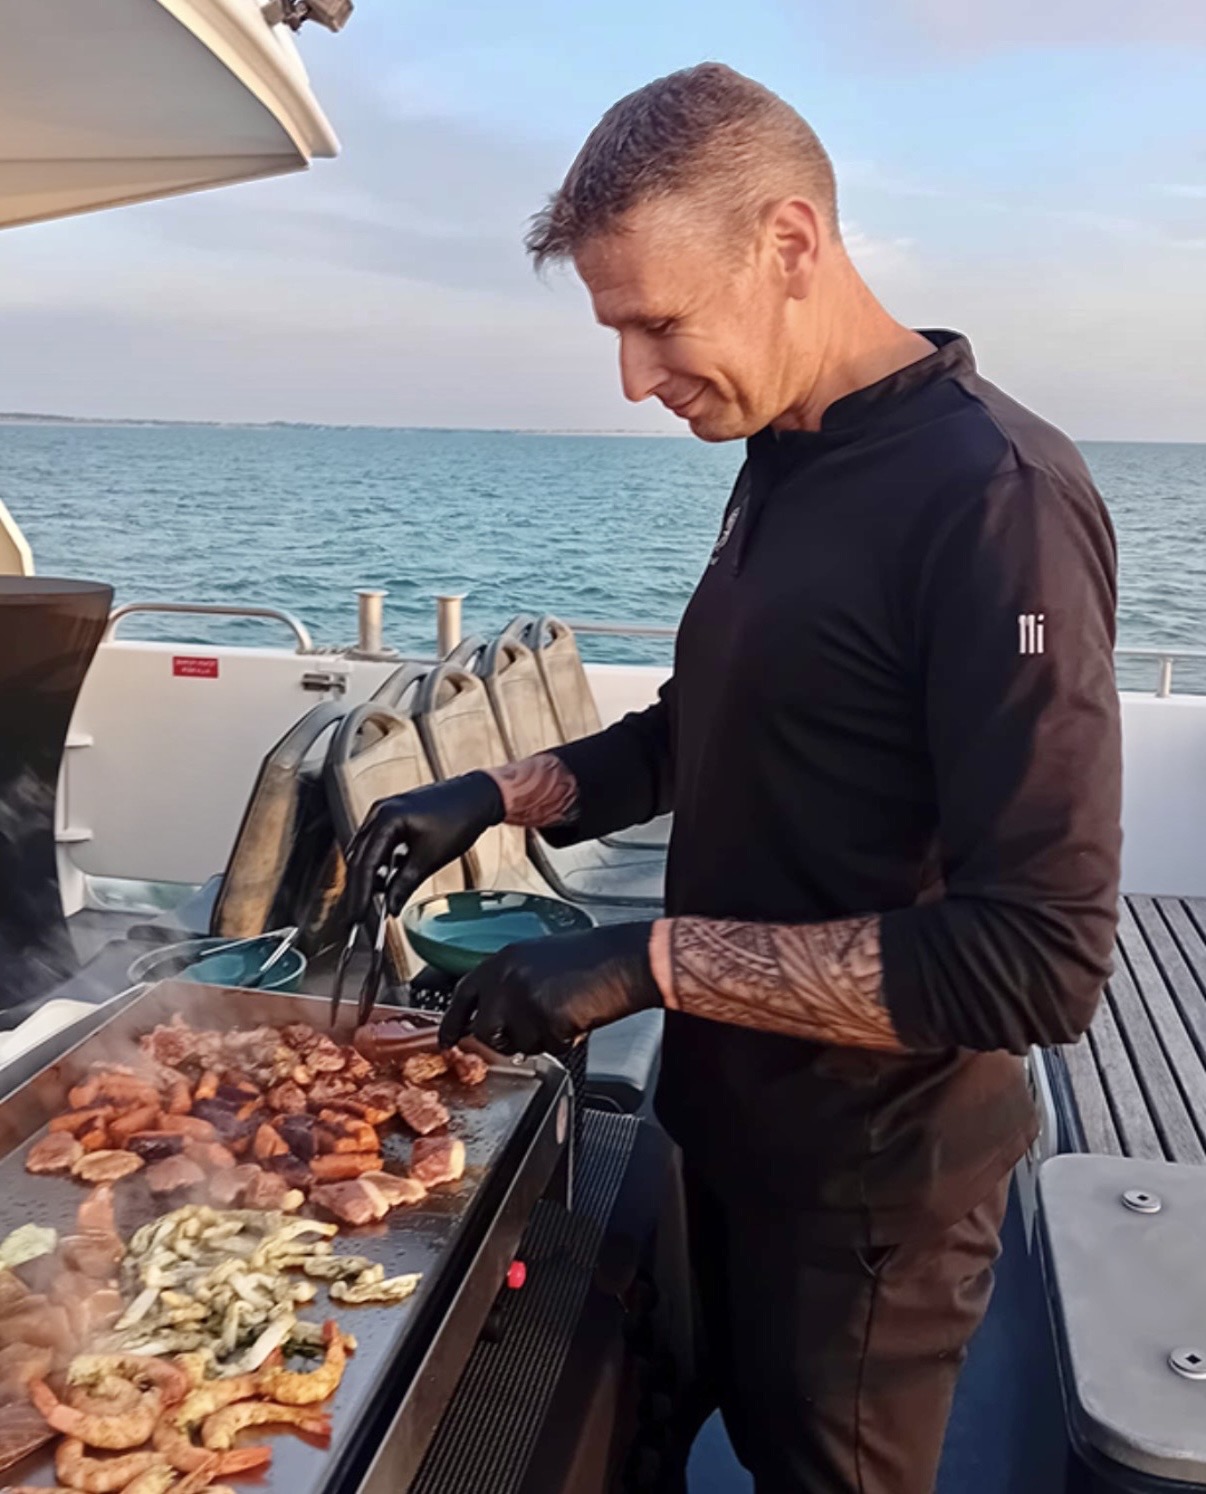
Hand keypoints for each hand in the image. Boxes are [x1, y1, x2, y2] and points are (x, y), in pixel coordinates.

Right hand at [344, 772, 503, 923]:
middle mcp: (379, 813)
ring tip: (372, 904)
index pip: (364, 864)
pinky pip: (377, 846)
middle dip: (358, 889)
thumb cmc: (459, 818)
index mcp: (386, 818)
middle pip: (359, 858)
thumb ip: (405, 883)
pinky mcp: (393, 818)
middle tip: (358, 916)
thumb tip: (390, 907)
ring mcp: (385, 813)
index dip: (358, 895)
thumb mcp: (430, 857)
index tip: (356, 918)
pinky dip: (380, 866)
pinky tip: (386, 882)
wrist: (478, 795)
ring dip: (368, 878)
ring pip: (366, 853)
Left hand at [439, 921, 660, 1054]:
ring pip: (515, 1044)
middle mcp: (507, 978)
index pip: (464, 994)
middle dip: (505, 1039)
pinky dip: (563, 1042)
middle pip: (485, 1030)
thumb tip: (493, 1016)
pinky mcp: (545, 1019)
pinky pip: (547, 1049)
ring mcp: (524, 999)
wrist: (624, 959)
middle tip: (534, 1029)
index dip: (453, 1021)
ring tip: (563, 1015)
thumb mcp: (538, 960)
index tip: (448, 1040)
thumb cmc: (592, 959)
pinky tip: (577, 1020)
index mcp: (503, 960)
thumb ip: (510, 984)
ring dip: (537, 1040)